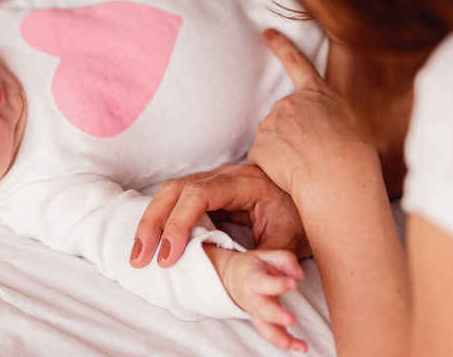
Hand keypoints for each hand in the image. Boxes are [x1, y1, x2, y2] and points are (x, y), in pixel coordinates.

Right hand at [132, 162, 309, 269]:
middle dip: (154, 222)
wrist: (313, 196)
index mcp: (244, 182)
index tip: (168, 256)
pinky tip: (151, 243)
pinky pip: (177, 201)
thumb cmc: (301, 218)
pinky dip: (161, 221)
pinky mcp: (208, 192)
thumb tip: (246, 278)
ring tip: (138, 254)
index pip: (199, 195)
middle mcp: (223, 175)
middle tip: (140, 257)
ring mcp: (213, 181)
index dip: (179, 223)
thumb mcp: (290, 240)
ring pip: (170, 193)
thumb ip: (267, 258)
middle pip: (176, 189)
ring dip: (152, 222)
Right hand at [210, 247, 306, 352]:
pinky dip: (288, 343)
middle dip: (276, 316)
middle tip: (291, 320)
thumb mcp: (266, 256)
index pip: (263, 282)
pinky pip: (273, 335)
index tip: (293, 283)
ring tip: (289, 344)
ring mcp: (257, 313)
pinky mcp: (264, 322)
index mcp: (252, 278)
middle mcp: (253, 298)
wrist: (232, 278)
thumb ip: (284, 260)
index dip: (278, 284)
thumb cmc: (253, 266)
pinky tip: (301, 347)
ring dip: (277, 337)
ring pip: (264, 327)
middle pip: (262, 309)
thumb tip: (299, 275)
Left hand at [251, 30, 379, 202]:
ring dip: (283, 153)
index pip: (296, 63)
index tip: (267, 32)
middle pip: (282, 117)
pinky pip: (263, 160)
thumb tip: (313, 133)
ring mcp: (271, 123)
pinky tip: (290, 177)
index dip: (281, 46)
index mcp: (317, 94)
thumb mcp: (351, 126)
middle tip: (311, 155)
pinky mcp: (259, 146)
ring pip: (272, 140)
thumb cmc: (353, 158)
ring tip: (305, 168)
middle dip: (290, 135)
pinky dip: (273, 170)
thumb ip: (325, 119)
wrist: (338, 177)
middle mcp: (289, 103)